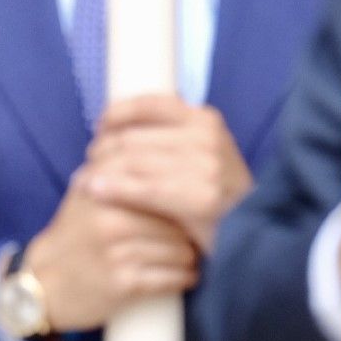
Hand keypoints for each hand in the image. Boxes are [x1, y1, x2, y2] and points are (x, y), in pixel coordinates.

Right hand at [26, 170, 198, 332]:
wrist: (46, 282)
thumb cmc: (78, 233)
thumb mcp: (89, 191)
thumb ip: (120, 166)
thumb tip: (172, 145)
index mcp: (103, 189)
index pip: (162, 181)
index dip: (182, 194)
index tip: (194, 202)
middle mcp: (109, 218)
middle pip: (177, 217)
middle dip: (191, 228)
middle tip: (197, 233)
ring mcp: (116, 252)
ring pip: (181, 249)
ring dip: (189, 256)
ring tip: (187, 256)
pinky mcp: (123, 284)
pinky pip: (173, 278)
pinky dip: (183, 278)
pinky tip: (182, 276)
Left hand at [82, 96, 249, 252]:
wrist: (257, 235)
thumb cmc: (220, 197)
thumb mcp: (204, 154)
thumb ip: (171, 137)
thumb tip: (115, 127)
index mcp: (205, 120)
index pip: (146, 105)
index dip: (115, 115)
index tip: (99, 130)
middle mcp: (206, 137)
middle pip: (132, 137)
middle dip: (101, 151)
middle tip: (86, 166)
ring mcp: (205, 166)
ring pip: (131, 161)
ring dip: (99, 171)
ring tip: (84, 182)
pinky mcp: (199, 197)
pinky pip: (141, 188)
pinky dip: (112, 188)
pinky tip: (95, 192)